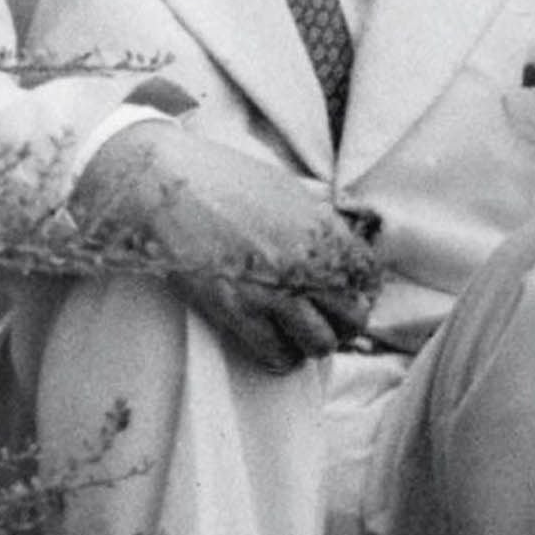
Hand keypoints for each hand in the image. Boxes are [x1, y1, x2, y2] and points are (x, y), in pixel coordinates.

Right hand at [70, 121, 379, 373]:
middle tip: (325, 320)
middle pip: (353, 317)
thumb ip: (315, 222)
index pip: (369, 275)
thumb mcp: (284, 189)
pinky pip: (277, 355)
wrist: (165, 184)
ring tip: (295, 334)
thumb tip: (335, 246)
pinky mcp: (237, 311)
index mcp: (320, 228)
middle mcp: (306, 263)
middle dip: (344, 324)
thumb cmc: (221, 177)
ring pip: (320, 343)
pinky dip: (279, 357)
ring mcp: (273, 290)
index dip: (363, 290)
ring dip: (311, 343)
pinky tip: (270, 344)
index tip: (349, 294)